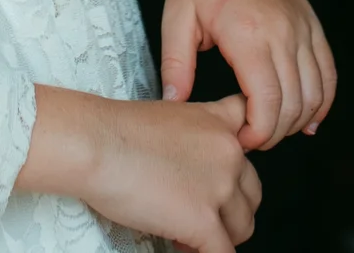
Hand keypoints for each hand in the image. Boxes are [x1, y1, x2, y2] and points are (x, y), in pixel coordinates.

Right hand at [18, 85, 259, 251]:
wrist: (95, 143)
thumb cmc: (115, 130)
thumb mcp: (168, 114)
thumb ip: (193, 137)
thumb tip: (193, 168)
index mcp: (219, 123)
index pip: (258, 134)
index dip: (243, 160)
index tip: (231, 175)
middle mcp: (228, 152)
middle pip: (252, 192)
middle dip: (229, 208)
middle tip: (200, 213)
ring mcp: (220, 187)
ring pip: (243, 226)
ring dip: (219, 235)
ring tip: (185, 233)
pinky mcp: (205, 221)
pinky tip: (182, 246)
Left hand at [162, 0, 335, 149]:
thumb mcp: (177, 18)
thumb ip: (176, 65)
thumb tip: (174, 103)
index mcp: (249, 34)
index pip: (267, 101)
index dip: (258, 132)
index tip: (240, 139)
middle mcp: (283, 33)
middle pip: (293, 103)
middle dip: (274, 133)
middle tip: (251, 139)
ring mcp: (303, 29)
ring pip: (316, 92)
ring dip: (298, 120)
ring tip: (273, 129)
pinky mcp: (312, 26)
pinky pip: (328, 72)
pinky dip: (323, 100)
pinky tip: (308, 117)